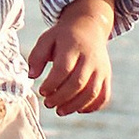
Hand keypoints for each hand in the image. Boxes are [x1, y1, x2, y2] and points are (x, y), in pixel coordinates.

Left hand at [28, 0, 116, 115]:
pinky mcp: (106, 76)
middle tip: (47, 103)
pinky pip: (104, 96)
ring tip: (59, 111)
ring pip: (92, 92)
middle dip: (61, 97)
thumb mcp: (46, 39)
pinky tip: (78, 109)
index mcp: (73, 46)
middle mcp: (90, 58)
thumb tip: (31, 76)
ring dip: (75, 105)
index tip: (41, 91)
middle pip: (78, 83)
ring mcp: (100, 68)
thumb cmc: (63, 37)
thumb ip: (36, 56)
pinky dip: (92, 107)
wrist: (89, 27)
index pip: (63, 69)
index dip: (52, 83)